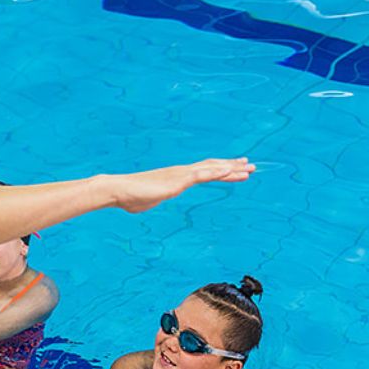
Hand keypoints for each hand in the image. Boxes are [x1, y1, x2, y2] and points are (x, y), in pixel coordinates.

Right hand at [108, 158, 254, 213]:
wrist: (118, 190)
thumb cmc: (129, 197)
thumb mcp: (147, 201)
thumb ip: (151, 199)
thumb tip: (142, 202)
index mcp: (177, 177)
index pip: (204, 171)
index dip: (220, 170)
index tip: (235, 169)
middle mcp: (182, 172)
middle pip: (212, 167)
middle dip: (232, 167)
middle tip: (250, 165)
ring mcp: (181, 175)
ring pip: (211, 169)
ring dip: (231, 169)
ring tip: (248, 169)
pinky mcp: (178, 181)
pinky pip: (202, 175)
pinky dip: (217, 173)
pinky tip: (229, 172)